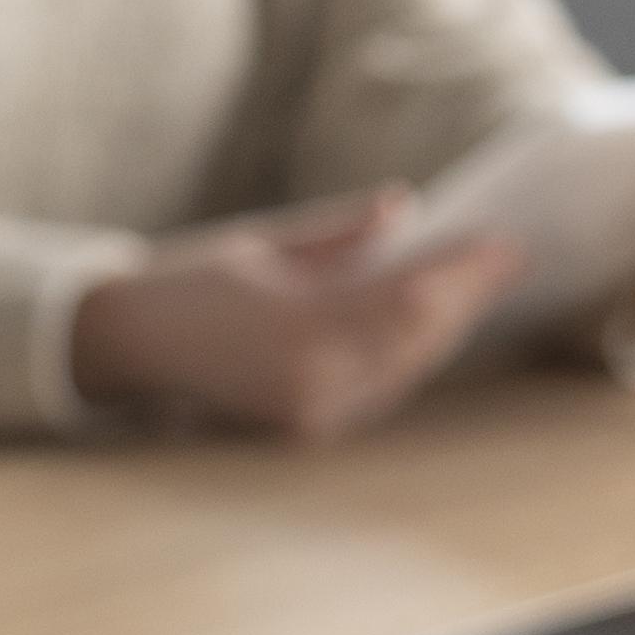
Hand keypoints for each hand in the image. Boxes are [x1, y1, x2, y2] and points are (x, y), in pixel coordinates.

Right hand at [68, 189, 523, 440]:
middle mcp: (310, 380)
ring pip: (407, 367)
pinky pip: (381, 387)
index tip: (504, 242)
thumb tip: (405, 208)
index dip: (461, 271)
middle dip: (466, 297)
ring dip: (447, 326)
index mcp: (296, 326)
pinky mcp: (307, 426)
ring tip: (481, 282)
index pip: (407, 298)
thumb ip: (339, 233)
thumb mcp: (264, 242)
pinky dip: (414, 353)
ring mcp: (310, 411)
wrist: (127, 346)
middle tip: (506, 257)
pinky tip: (436, 321)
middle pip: (418, 338)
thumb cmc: (189, 279)